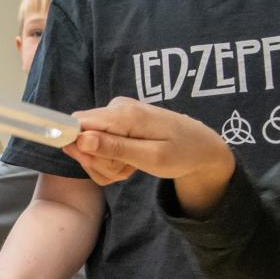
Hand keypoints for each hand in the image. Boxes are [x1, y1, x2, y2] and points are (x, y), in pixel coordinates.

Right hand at [70, 98, 236, 212]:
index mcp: (124, 114)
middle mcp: (115, 108)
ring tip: (132, 166)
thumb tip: (81, 139)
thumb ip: (115, 148)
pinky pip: (98, 146)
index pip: (77, 123)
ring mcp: (115, 114)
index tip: (96, 164)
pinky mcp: (116, 123)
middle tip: (125, 170)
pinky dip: (111, 161)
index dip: (77, 147)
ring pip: (88, 147)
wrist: (202, 146)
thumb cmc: (183, 153)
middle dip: (97, 162)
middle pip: (80, 139)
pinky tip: (130, 162)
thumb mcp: (152, 157)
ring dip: (106, 165)